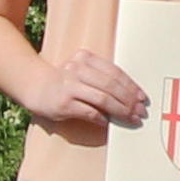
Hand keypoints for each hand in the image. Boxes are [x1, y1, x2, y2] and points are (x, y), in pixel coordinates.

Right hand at [32, 50, 146, 133]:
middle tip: (140, 111)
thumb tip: (131, 97)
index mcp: (85, 58)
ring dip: (121, 110)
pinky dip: (103, 118)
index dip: (131, 86)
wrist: (37, 88)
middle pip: (111, 85)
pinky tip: (110, 122)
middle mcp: (76, 68)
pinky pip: (89, 112)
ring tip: (131, 118)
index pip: (115, 72)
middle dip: (129, 100)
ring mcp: (69, 85)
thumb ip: (103, 79)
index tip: (142, 98)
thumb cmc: (66, 82)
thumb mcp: (84, 72)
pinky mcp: (64, 103)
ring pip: (103, 99)